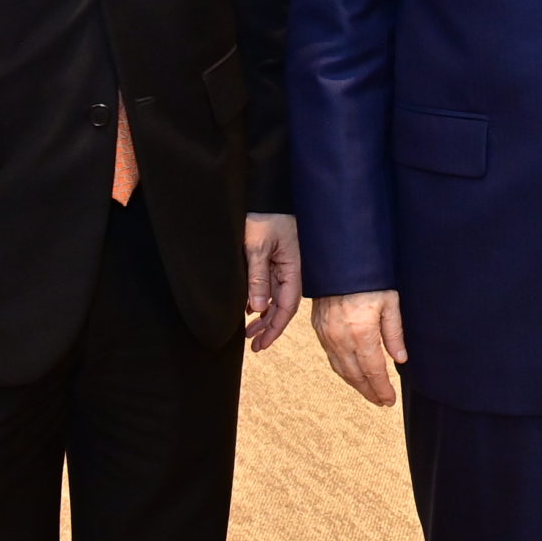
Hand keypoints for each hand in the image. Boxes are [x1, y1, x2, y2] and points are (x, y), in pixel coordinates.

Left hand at [243, 213, 302, 349]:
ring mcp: (283, 265)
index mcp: (293, 268)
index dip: (275, 328)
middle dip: (269, 328)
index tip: (262, 344)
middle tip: (254, 345)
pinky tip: (249, 309)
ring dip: (263, 316)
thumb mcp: (257, 248)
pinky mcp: (274, 260)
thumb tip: (258, 308)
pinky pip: (270, 286)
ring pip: (275, 298)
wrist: (265, 194)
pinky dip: (260, 300)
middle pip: (282, 306)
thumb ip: (258, 278)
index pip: (287, 306)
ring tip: (249, 331)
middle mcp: (291, 270)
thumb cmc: (264, 217)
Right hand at [311, 289, 404, 405]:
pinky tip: (351, 373)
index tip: (389, 400)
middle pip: (356, 376)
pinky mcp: (319, 329)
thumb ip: (394, 333)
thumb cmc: (368, 278)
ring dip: (355, 384)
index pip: (373, 371)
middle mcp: (341, 339)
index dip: (382, 388)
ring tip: (369, 392)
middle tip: (381, 401)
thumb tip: (400, 359)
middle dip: (369, 392)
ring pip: (341, 369)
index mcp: (361, 333)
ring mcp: (327, 336)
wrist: (338, 261)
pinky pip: (331, 358)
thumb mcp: (390, 302)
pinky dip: (342, 370)